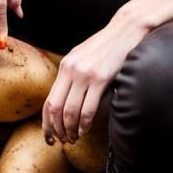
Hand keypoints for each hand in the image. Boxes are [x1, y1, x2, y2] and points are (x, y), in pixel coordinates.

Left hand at [42, 12, 149, 143]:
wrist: (125, 29)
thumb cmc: (106, 45)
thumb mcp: (83, 56)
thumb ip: (72, 74)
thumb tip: (66, 97)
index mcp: (65, 66)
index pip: (49, 100)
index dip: (47, 122)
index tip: (49, 135)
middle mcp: (71, 70)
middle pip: (56, 108)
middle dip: (56, 129)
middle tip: (61, 142)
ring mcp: (85, 74)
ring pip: (70, 111)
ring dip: (70, 130)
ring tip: (74, 139)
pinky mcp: (101, 78)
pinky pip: (88, 108)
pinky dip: (84, 124)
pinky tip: (85, 130)